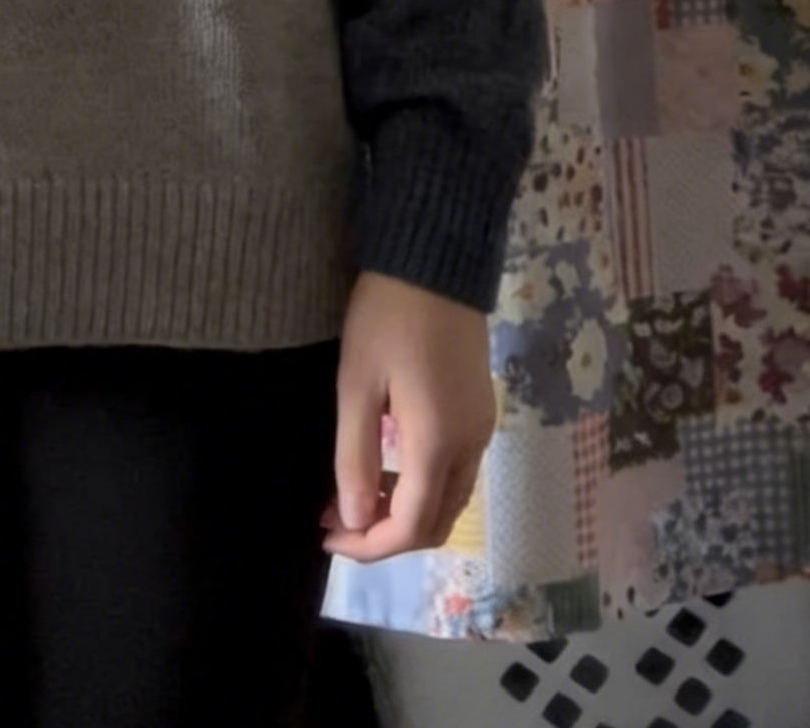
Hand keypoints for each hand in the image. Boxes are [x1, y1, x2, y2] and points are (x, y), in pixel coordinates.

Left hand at [322, 270, 495, 561]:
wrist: (435, 263)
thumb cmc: (387, 318)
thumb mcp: (357, 385)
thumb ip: (356, 457)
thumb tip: (355, 519)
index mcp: (439, 445)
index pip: (413, 526)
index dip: (370, 545)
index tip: (328, 536)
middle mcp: (471, 447)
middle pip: (437, 522)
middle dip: (386, 534)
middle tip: (335, 519)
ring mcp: (481, 429)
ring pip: (449, 500)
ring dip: (404, 510)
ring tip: (351, 496)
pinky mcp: (480, 411)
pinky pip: (455, 471)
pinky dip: (421, 485)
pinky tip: (384, 466)